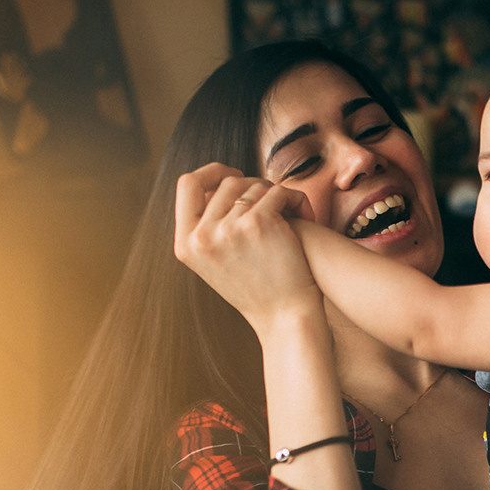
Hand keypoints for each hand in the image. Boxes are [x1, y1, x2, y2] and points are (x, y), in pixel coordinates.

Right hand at [173, 163, 319, 333]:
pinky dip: (296, 200)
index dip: (212, 172)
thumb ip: (210, 225)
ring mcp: (228, 229)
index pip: (188, 184)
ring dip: (277, 196)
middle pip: (227, 182)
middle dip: (254, 187)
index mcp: (185, 244)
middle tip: (273, 202)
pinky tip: (304, 214)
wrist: (286, 317)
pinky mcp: (258, 223)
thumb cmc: (259, 288)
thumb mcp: (219, 260)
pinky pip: (277, 191)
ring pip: (254, 186)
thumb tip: (214, 180)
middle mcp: (201, 236)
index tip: (235, 175)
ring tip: (290, 213)